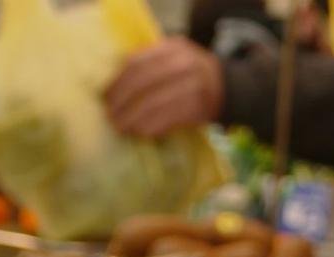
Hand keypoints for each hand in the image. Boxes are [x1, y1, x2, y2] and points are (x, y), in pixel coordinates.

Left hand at [105, 38, 224, 138]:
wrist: (228, 88)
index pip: (137, 63)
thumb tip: (112, 85)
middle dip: (121, 102)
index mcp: (173, 48)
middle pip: (142, 83)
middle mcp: (184, 64)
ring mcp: (193, 86)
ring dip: (132, 118)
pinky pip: (167, 119)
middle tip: (109, 115)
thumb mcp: (173, 58)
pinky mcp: (198, 109)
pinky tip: (139, 132)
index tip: (105, 97)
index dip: (117, 82)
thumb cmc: (190, 75)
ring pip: (153, 103)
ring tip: (120, 127)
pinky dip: (150, 127)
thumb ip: (149, 63)